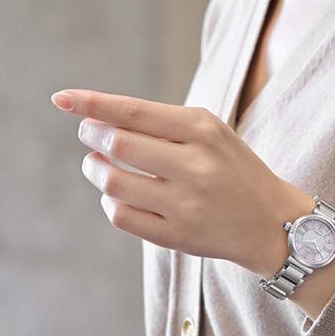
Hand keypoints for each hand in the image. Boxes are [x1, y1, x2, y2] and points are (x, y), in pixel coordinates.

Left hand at [50, 89, 313, 275]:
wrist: (273, 223)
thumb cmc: (233, 170)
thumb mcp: (211, 134)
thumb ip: (162, 124)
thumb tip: (97, 119)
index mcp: (204, 131)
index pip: (135, 112)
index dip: (92, 104)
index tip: (61, 99)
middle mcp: (196, 166)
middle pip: (118, 144)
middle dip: (93, 136)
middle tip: (89, 135)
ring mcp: (186, 204)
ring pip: (113, 182)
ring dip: (96, 170)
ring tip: (98, 165)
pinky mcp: (177, 236)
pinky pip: (121, 215)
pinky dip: (109, 201)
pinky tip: (116, 194)